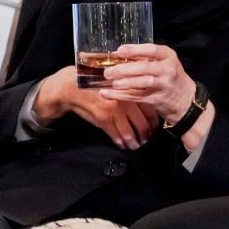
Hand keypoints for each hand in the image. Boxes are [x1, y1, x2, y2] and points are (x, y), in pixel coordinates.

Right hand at [33, 66, 157, 148]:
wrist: (73, 86)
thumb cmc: (96, 82)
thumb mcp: (117, 83)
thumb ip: (131, 92)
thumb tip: (147, 104)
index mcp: (131, 90)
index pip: (150, 109)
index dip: (154, 122)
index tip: (155, 128)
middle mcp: (126, 100)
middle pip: (143, 124)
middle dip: (146, 135)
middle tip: (147, 140)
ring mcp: (115, 111)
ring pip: (130, 132)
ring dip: (135, 143)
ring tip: (137, 146)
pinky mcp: (103, 120)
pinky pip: (116, 136)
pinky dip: (122, 143)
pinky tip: (124, 146)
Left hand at [100, 43, 196, 123]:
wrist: (186, 100)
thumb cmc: (170, 77)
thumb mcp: (164, 63)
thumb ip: (145, 58)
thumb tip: (117, 54)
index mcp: (169, 57)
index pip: (152, 50)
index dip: (134, 50)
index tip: (119, 51)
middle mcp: (168, 70)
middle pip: (145, 67)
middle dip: (125, 69)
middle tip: (109, 71)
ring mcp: (164, 85)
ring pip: (142, 83)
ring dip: (125, 82)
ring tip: (112, 82)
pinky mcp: (157, 99)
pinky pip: (137, 96)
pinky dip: (121, 95)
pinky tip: (108, 93)